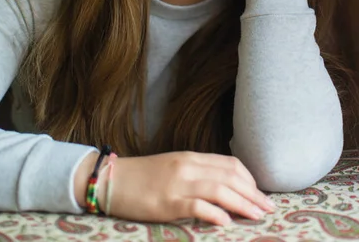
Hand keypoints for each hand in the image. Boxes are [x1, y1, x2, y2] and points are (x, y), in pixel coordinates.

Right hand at [98, 151, 275, 225]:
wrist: (112, 179)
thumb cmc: (143, 177)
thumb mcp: (173, 167)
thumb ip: (197, 172)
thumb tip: (224, 186)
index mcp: (190, 157)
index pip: (229, 164)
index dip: (249, 180)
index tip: (259, 194)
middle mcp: (187, 167)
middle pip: (229, 177)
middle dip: (253, 194)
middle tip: (268, 209)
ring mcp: (177, 184)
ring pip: (219, 190)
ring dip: (242, 204)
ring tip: (257, 217)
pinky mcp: (166, 202)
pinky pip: (196, 206)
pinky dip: (214, 213)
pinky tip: (226, 223)